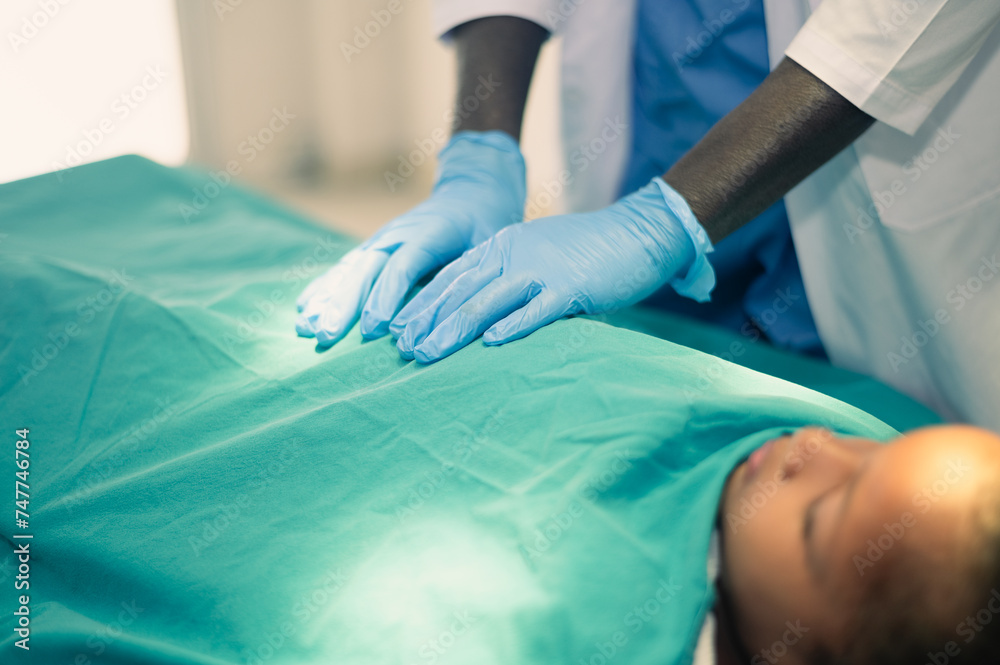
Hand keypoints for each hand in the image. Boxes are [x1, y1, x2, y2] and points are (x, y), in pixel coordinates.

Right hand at [295, 130, 525, 345]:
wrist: (472, 192)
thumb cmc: (486, 225)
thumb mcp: (489, 245)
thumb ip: (472, 272)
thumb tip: (457, 311)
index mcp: (429, 233)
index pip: (403, 266)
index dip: (387, 297)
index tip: (374, 329)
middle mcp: (398, 235)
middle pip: (365, 270)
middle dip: (343, 304)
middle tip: (326, 335)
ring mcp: (382, 240)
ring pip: (350, 270)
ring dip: (327, 300)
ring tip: (306, 326)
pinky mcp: (374, 248)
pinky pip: (345, 269)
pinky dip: (325, 288)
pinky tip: (304, 309)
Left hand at [391, 177, 715, 362]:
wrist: (639, 233)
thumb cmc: (588, 252)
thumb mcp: (537, 255)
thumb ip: (509, 279)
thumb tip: (482, 316)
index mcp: (503, 245)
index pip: (452, 275)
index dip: (422, 302)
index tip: (397, 328)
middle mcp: (514, 254)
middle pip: (460, 290)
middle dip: (427, 320)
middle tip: (402, 348)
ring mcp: (541, 270)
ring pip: (487, 302)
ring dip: (454, 329)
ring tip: (428, 353)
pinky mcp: (570, 287)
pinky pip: (536, 309)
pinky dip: (512, 326)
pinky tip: (490, 344)